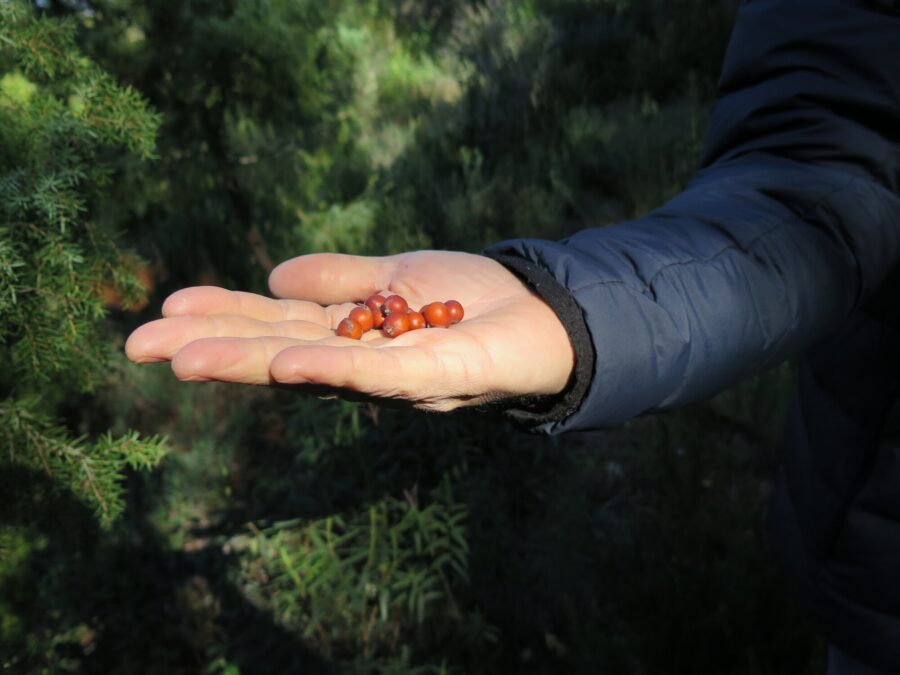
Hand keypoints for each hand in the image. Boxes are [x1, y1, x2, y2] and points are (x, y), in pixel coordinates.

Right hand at [125, 251, 574, 411]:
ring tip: (188, 359)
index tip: (165, 312)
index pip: (277, 326)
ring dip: (252, 363)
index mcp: (351, 336)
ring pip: (317, 370)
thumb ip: (340, 279)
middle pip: (280, 353)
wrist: (547, 315)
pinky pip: (382, 377)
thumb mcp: (397, 276)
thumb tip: (274, 279)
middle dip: (213, 350)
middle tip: (141, 348)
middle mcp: (363, 363)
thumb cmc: (473, 299)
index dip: (224, 319)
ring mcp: (397, 375)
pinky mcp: (439, 375)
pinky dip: (335, 369)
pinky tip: (289, 362)